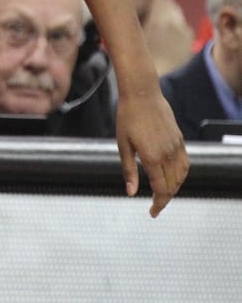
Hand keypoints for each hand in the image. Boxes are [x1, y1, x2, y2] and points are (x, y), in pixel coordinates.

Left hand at [114, 88, 189, 216]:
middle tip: (155, 206)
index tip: (152, 213)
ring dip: (174, 188)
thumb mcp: (123, 144)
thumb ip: (129, 170)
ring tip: (163, 194)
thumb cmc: (127, 117)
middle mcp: (168, 154)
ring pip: (181, 176)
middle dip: (165, 199)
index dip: (158, 204)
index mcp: (152, 157)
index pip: (160, 189)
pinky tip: (173, 178)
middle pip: (172, 186)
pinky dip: (181, 175)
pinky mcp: (180, 140)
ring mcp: (176, 147)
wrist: (142, 94)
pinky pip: (185, 164)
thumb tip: (131, 193)